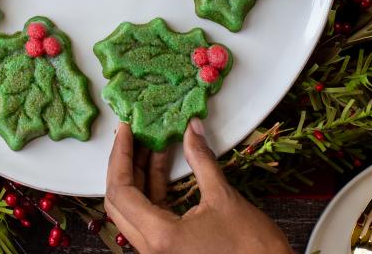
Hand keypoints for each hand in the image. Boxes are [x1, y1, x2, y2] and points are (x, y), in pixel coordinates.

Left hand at [105, 120, 292, 253]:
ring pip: (134, 209)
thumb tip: (192, 130)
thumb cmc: (252, 247)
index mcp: (160, 237)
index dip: (120, 156)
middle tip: (134, 135)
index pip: (121, 192)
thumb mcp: (224, 198)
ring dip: (140, 175)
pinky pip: (150, 217)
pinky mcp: (169, 250)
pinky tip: (163, 167)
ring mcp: (159, 252)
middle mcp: (152, 249)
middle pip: (120, 202)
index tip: (126, 130)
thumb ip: (201, 160)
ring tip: (151, 145)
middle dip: (125, 164)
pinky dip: (153, 190)